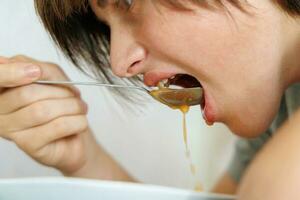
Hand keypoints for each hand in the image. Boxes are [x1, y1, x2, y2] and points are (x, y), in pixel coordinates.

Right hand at [0, 55, 90, 173]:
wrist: (74, 135)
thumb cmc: (61, 104)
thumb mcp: (55, 78)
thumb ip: (44, 70)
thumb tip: (34, 69)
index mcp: (2, 89)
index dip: (13, 73)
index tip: (36, 71)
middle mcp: (0, 111)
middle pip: (26, 94)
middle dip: (60, 91)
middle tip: (75, 95)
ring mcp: (11, 131)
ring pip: (41, 111)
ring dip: (71, 106)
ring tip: (81, 107)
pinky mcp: (28, 145)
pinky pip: (55, 127)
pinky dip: (75, 121)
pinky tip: (80, 121)